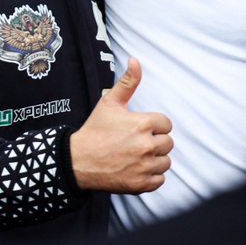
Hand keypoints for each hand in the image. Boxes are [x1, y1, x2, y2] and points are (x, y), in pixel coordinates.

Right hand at [68, 58, 172, 193]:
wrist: (78, 161)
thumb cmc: (94, 131)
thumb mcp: (109, 103)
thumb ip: (127, 82)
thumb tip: (135, 60)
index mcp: (142, 124)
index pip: (166, 124)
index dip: (153, 125)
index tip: (138, 128)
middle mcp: (146, 145)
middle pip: (168, 142)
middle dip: (154, 141)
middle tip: (134, 142)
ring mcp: (144, 166)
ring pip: (165, 161)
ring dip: (154, 159)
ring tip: (135, 155)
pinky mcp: (141, 184)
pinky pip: (160, 179)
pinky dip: (151, 176)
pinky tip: (136, 168)